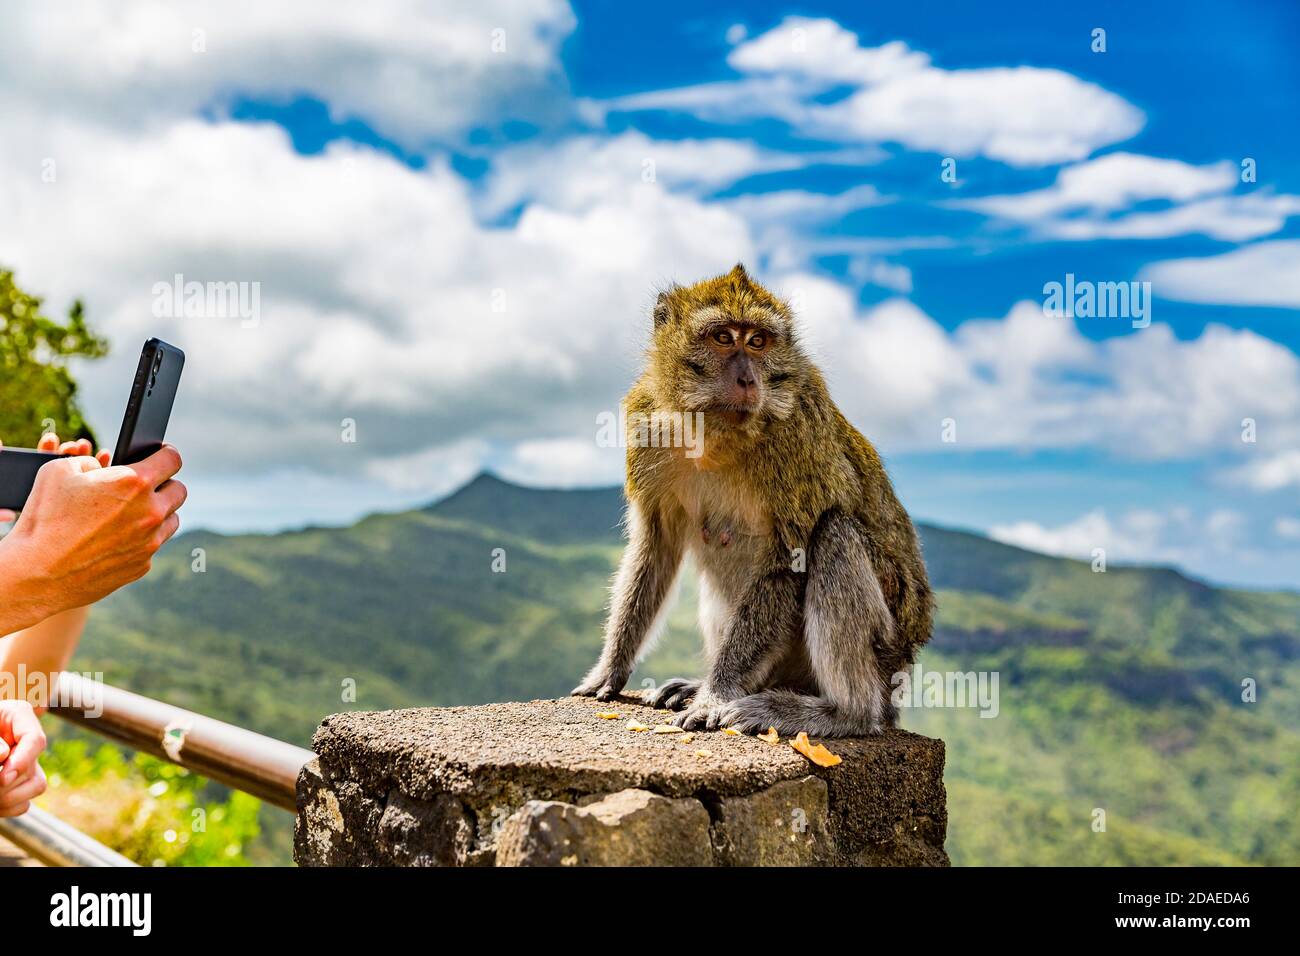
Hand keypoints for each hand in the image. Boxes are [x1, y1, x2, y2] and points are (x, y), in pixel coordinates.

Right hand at [0, 443, 186, 627]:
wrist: (37, 572)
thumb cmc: (45, 518)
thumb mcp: (59, 470)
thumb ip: (91, 462)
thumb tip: (103, 468)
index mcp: (134, 483)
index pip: (172, 459)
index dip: (166, 453)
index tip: (162, 454)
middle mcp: (150, 512)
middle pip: (179, 491)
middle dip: (164, 485)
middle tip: (147, 486)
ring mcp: (150, 541)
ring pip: (171, 519)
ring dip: (157, 513)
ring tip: (134, 512)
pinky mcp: (143, 564)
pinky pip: (153, 545)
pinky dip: (141, 539)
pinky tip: (119, 538)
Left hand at [0, 700, 46, 816]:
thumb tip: (3, 756)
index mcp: (18, 715)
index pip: (35, 740)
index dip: (21, 761)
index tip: (2, 779)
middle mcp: (26, 740)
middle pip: (32, 768)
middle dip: (7, 784)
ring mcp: (26, 762)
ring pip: (36, 786)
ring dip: (9, 798)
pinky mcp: (20, 782)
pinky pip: (25, 802)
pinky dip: (8, 808)